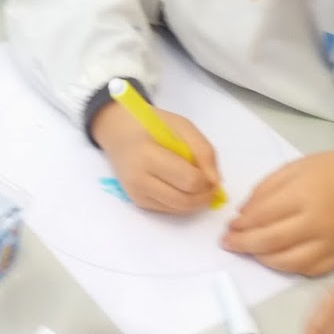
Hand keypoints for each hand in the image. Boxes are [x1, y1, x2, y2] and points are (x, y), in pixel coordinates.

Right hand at [91, 102, 221, 213]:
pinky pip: (169, 210)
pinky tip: (181, 187)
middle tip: (210, 183)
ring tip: (198, 185)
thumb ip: (203, 150)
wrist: (117, 131)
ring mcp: (136, 193)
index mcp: (147, 155)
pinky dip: (182, 202)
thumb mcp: (181, 125)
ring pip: (178, 209)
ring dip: (196, 202)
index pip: (189, 180)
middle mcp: (138, 179)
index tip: (209, 171)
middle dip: (205, 195)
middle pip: (185, 201)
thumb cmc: (150, 123)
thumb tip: (215, 181)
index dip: (207, 180)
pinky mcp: (137, 201)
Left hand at [222, 144, 333, 275]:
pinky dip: (288, 267)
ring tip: (248, 250)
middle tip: (228, 242)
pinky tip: (275, 258)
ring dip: (261, 259)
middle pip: (270, 241)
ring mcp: (331, 243)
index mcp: (304, 194)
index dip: (240, 223)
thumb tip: (243, 213)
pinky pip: (309, 270)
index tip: (228, 225)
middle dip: (243, 244)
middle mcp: (317, 223)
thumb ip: (266, 189)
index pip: (261, 216)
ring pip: (287, 262)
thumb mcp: (295, 166)